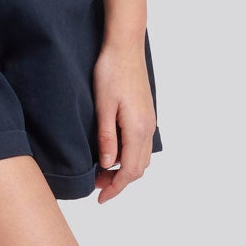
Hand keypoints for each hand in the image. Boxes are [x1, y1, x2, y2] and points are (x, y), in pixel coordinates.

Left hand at [91, 40, 156, 201]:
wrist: (125, 47)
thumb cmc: (111, 72)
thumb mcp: (103, 107)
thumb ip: (106, 138)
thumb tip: (106, 165)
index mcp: (137, 129)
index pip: (129, 171)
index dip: (115, 188)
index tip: (100, 198)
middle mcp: (148, 128)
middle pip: (138, 168)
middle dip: (119, 182)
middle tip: (96, 185)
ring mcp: (150, 121)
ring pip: (142, 157)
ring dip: (124, 169)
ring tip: (102, 171)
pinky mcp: (147, 114)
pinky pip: (142, 145)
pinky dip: (130, 156)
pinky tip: (114, 152)